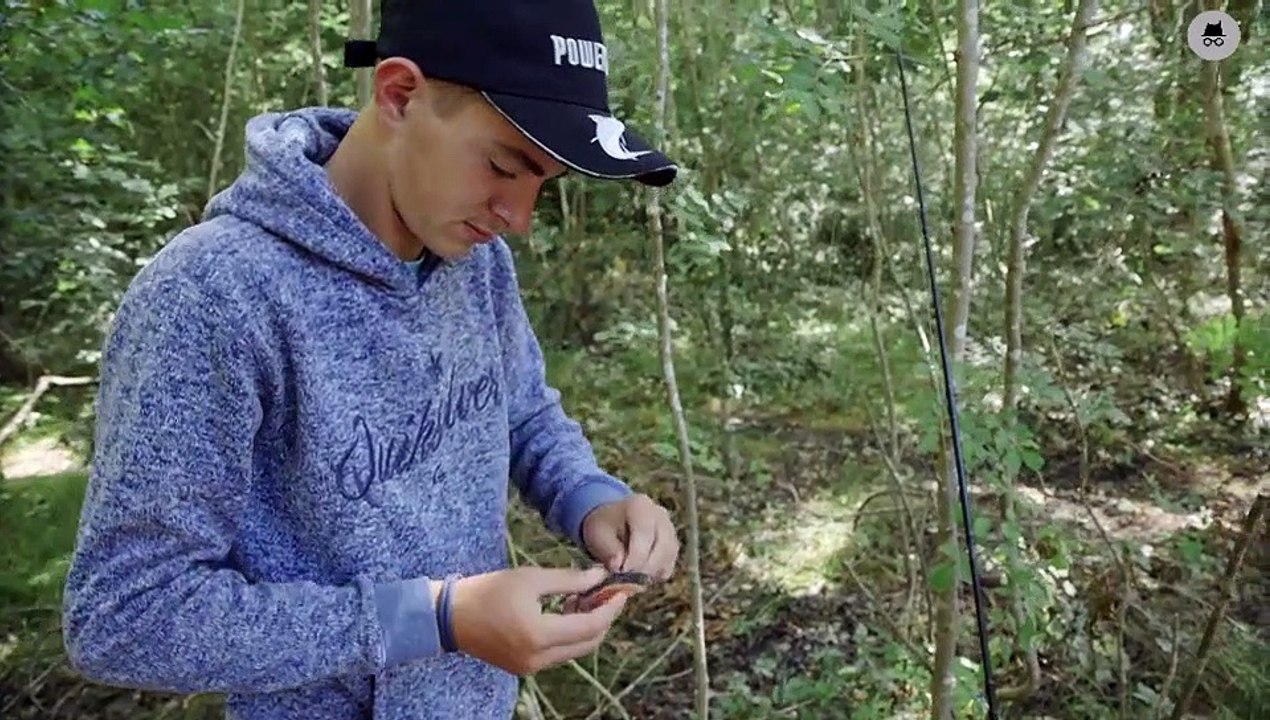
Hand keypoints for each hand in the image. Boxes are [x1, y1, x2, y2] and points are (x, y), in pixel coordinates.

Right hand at [448, 566, 626, 675]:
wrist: (449, 616)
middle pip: (587, 643)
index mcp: (539, 635)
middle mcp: (537, 658)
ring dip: (586, 626)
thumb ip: (569, 580)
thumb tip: (600, 577)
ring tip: (586, 598)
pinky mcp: (523, 667)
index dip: (610, 609)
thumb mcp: (531, 578)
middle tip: (608, 594)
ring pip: (574, 650)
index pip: (590, 627)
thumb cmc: (488, 590)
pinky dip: (569, 634)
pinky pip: (557, 653)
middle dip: (602, 619)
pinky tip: (568, 611)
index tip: (622, 591)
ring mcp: (530, 667)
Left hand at [581, 493, 678, 581]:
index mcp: (640, 506)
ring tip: (630, 578)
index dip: (635, 556)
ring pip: (669, 557)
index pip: (645, 533)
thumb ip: (607, 549)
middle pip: (663, 546)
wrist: (613, 521)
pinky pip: (669, 565)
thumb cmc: (605, 526)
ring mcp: (670, 530)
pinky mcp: (673, 546)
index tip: (621, 570)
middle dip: (644, 568)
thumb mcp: (597, 533)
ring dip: (650, 573)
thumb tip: (618, 566)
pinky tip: (639, 575)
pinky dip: (655, 575)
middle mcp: (660, 515)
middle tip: (626, 579)